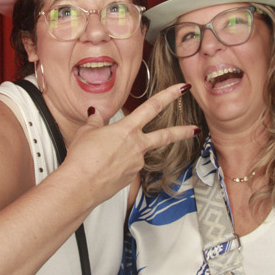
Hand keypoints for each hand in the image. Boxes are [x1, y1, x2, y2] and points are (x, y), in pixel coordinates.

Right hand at [60, 82, 197, 209]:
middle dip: (182, 131)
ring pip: (137, 153)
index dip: (169, 95)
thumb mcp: (86, 132)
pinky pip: (127, 167)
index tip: (181, 89)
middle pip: (165, 136)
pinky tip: (103, 168)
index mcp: (128, 129)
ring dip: (125, 154)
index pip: (153, 106)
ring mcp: (136, 164)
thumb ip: (96, 122)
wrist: (80, 186)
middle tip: (194, 129)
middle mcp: (137, 146)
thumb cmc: (82, 159)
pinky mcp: (130, 178)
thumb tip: (95, 115)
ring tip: (103, 158)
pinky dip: (117, 166)